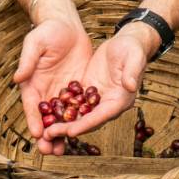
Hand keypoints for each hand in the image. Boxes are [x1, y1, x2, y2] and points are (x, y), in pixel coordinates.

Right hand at [12, 14, 93, 154]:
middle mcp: (46, 90)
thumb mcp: (35, 43)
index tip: (36, 134)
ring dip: (60, 134)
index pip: (31, 105)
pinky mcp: (76, 89)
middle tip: (49, 151)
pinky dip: (77, 122)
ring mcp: (61, 92)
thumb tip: (17, 78)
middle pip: (45, 117)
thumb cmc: (47, 30)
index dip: (33, 120)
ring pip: (60, 118)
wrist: (67, 24)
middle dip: (46, 135)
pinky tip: (81, 135)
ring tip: (62, 151)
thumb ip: (28, 61)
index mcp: (32, 82)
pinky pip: (77, 109)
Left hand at [48, 26, 151, 140]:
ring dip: (63, 124)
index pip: (101, 116)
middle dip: (69, 129)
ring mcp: (97, 98)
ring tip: (45, 131)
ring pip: (78, 115)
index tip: (70, 132)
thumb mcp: (133, 57)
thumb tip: (131, 85)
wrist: (127, 43)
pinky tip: (46, 113)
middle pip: (87, 121)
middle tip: (50, 135)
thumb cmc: (133, 48)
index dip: (86, 125)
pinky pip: (74, 103)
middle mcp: (108, 103)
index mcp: (120, 99)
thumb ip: (132, 72)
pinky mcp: (88, 89)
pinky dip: (62, 109)